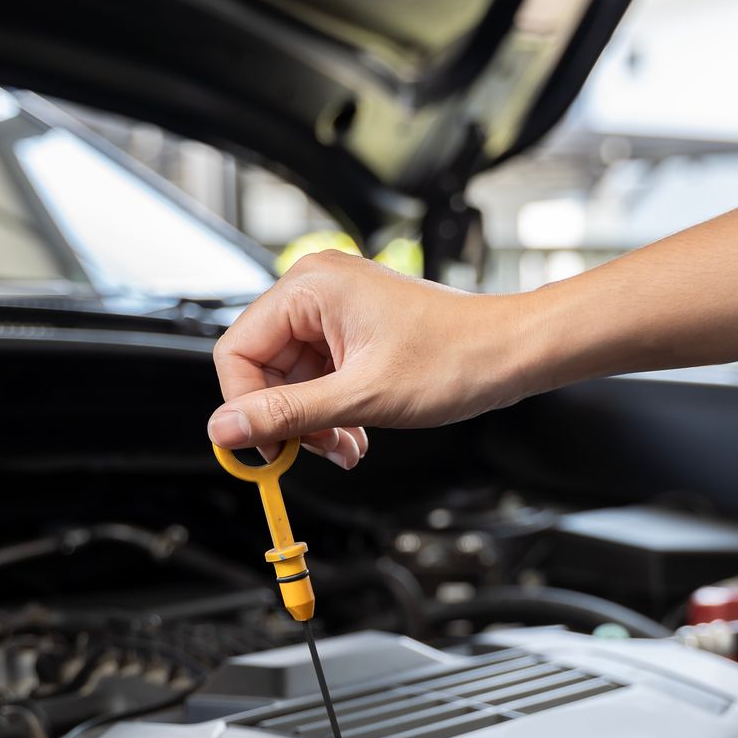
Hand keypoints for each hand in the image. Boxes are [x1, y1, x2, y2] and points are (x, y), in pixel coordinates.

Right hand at [207, 251, 541, 467]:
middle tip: (321, 449)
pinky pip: (319, 375)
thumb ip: (286, 414)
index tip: (266, 447)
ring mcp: (336, 309)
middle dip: (290, 419)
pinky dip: (332, 410)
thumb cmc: (456, 357)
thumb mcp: (360, 397)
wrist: (512, 352)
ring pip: (292, 379)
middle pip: (263, 368)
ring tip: (347, 445)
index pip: (238, 351)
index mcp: (309, 287)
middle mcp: (317, 289)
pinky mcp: (354, 329)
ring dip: (314, 422)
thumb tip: (225, 429)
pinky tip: (355, 433)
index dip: (246, 406)